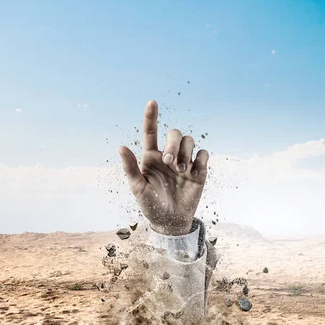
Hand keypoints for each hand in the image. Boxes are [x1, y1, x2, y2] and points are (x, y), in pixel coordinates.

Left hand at [119, 100, 208, 235]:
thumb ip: (130, 167)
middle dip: (173, 144)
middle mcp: (168, 155)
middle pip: (174, 133)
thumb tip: (121, 147)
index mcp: (151, 157)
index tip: (152, 102)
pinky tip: (195, 173)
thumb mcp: (138, 188)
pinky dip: (199, 160)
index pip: (151, 132)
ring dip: (185, 153)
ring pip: (189, 141)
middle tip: (169, 162)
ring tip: (181, 170)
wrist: (170, 221)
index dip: (151, 116)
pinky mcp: (199, 170)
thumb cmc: (151, 205)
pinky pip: (203, 154)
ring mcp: (184, 161)